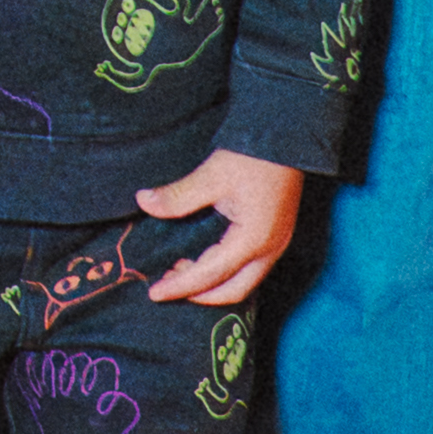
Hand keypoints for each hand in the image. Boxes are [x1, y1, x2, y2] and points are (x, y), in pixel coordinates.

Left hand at [135, 146, 309, 310]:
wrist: (288, 139)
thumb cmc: (253, 157)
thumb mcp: (211, 175)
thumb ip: (178, 197)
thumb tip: (144, 202)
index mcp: (253, 240)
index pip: (209, 275)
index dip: (180, 286)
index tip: (154, 292)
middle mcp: (269, 250)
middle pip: (232, 291)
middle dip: (199, 294)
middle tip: (167, 284)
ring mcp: (277, 244)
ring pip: (244, 282)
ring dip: (213, 284)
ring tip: (181, 269)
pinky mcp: (277, 236)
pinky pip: (251, 269)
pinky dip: (226, 273)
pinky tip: (206, 258)